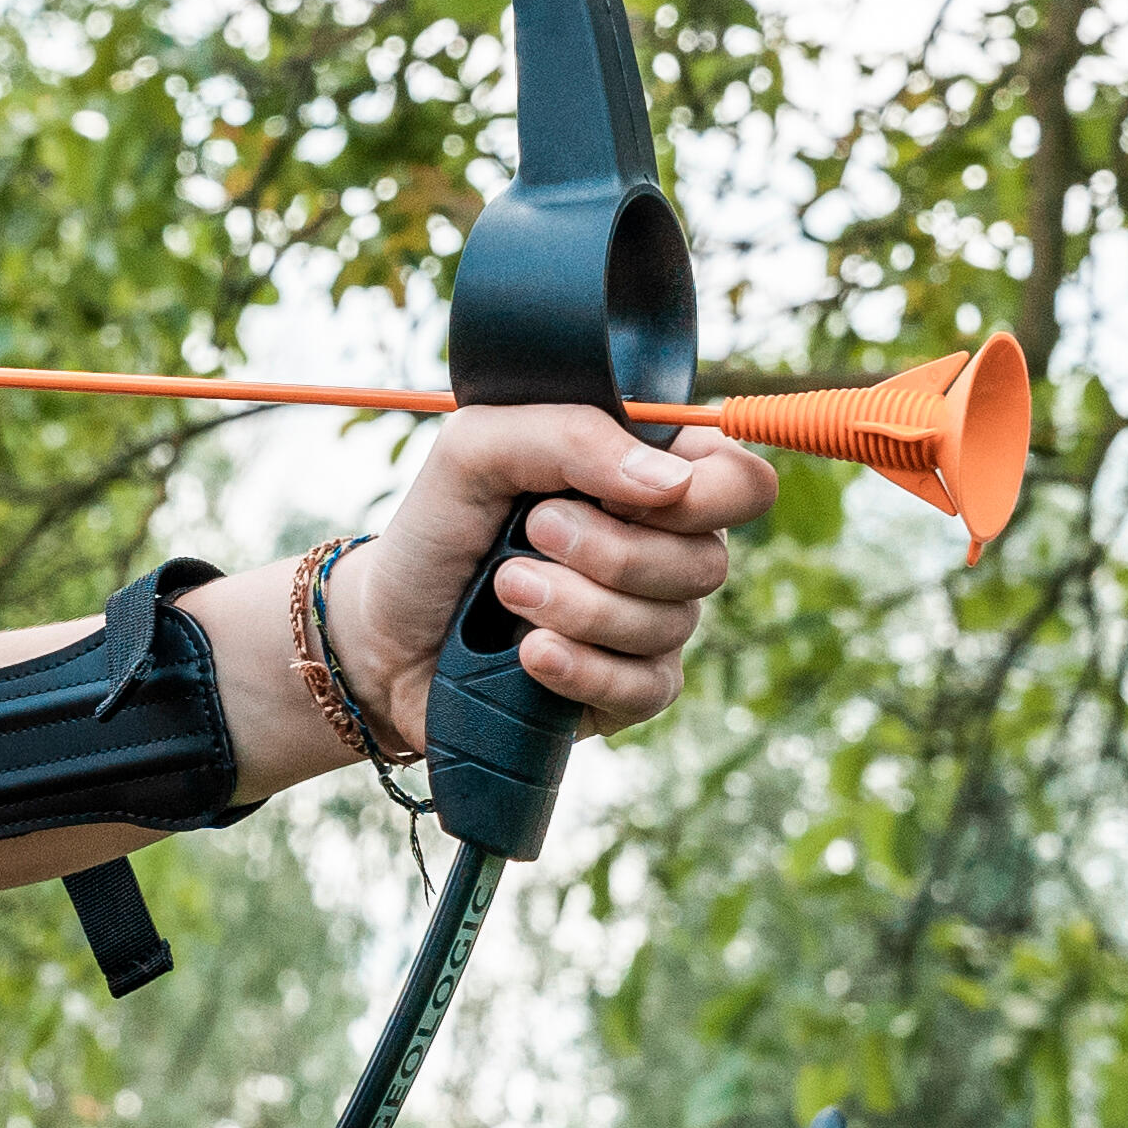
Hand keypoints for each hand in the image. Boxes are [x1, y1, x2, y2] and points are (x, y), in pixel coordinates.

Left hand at [322, 406, 770, 747]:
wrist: (386, 631)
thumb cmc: (439, 529)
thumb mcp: (478, 448)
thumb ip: (570, 435)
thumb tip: (672, 483)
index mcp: (646, 479)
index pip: (741, 482)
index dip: (704, 492)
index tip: (621, 493)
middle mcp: (664, 551)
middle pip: (708, 560)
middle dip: (609, 550)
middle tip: (531, 532)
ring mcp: (651, 626)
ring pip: (671, 625)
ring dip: (575, 604)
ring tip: (505, 587)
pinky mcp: (627, 692)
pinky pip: (644, 687)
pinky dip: (580, 667)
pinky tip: (527, 654)